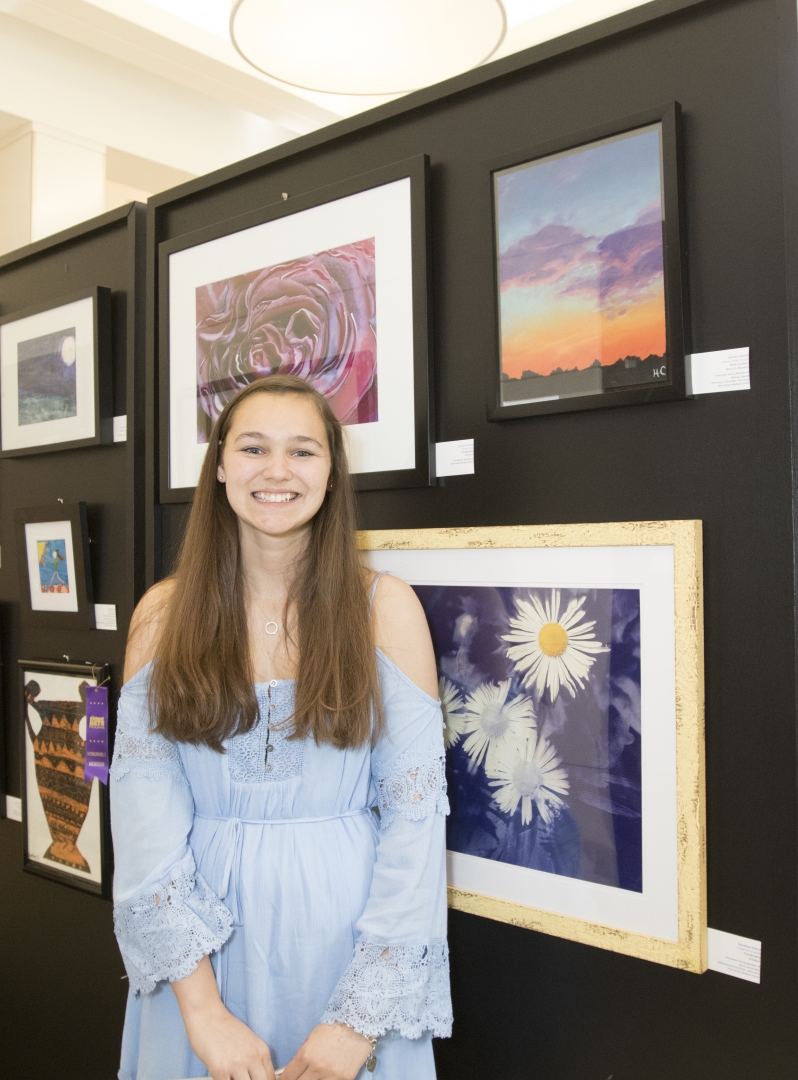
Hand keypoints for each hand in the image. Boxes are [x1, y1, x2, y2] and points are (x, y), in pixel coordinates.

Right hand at [171, 956, 274, 1079]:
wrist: (207, 1014)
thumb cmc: (226, 1028)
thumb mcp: (249, 1042)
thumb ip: (256, 1059)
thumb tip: (260, 1076)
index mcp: (262, 1051)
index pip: (271, 1078)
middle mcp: (252, 1057)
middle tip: (243, 1079)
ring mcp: (236, 1064)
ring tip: (232, 1078)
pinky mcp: (219, 1069)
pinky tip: (223, 1078)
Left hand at [279, 1023, 372, 1079]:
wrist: (358, 1022)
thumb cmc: (333, 1027)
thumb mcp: (312, 1039)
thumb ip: (302, 1057)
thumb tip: (293, 1072)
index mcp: (306, 1055)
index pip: (288, 1077)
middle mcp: (317, 1068)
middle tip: (297, 1079)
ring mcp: (332, 1075)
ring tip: (312, 1077)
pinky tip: (325, 1078)